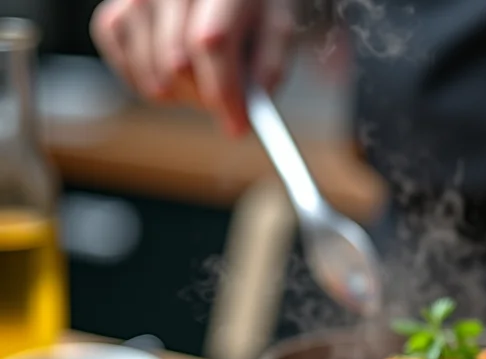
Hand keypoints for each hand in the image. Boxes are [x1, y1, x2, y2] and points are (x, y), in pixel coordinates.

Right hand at [91, 0, 294, 135]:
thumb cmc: (252, 9)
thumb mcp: (277, 31)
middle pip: (177, 63)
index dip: (224, 91)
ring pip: (153, 76)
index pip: (210, 41)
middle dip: (205, 96)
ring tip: (202, 76)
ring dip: (182, 94)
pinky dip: (153, 84)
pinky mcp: (114, 15)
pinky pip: (129, 71)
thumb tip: (248, 112)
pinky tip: (173, 70)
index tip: (238, 127)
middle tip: (224, 99)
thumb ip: (268, 68)